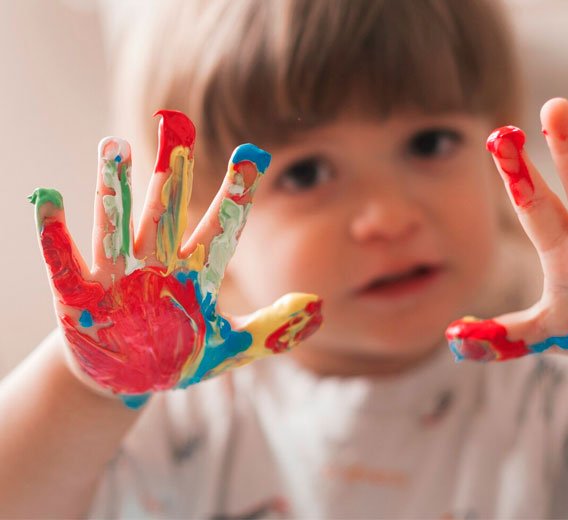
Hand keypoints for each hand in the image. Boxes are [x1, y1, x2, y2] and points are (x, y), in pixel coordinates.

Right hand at [31, 110, 321, 407]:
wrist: (125, 380)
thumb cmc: (179, 357)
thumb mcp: (229, 349)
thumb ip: (271, 328)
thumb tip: (316, 306)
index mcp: (194, 273)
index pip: (221, 228)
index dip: (237, 194)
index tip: (255, 155)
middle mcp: (157, 263)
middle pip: (166, 212)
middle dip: (171, 174)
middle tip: (177, 126)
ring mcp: (116, 275)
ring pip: (117, 224)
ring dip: (114, 188)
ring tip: (113, 146)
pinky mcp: (77, 294)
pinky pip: (64, 260)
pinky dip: (55, 234)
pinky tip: (49, 199)